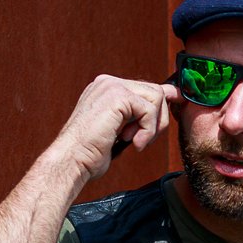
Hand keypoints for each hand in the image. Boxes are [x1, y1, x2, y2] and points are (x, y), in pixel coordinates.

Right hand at [54, 74, 183, 184]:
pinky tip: (134, 143)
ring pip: (156, 98)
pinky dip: (147, 130)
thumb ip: (140, 115)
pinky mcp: (118, 96)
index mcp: (106, 90)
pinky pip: (149, 110)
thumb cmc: (90, 152)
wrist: (72, 159)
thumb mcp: (120, 130)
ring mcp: (112, 87)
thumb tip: (170, 96)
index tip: (163, 119)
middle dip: (157, 120)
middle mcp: (108, 83)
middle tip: (142, 140)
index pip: (144, 89)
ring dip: (152, 127)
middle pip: (154, 91)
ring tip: (135, 141)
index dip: (159, 106)